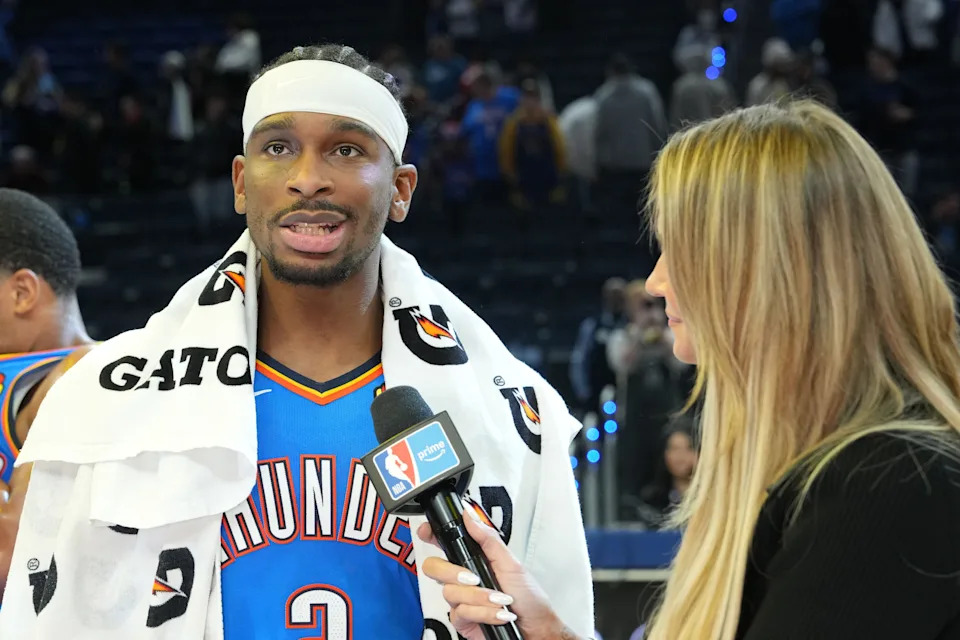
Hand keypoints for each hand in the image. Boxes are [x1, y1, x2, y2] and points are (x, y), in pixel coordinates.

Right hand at [417, 515, 579, 639]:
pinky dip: (482, 612)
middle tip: (474, 578)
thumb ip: (488, 539)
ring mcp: (461, 600)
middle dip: (454, 573)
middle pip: (434, 567)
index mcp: (473, 559)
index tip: (427, 531)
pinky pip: (459, 613)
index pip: (445, 543)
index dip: (431, 534)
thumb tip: (469, 515)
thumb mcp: (511, 562)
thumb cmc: (528, 597)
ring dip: (479, 597)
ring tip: (499, 600)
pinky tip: (497, 614)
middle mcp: (463, 578)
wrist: (536, 629)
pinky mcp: (462, 620)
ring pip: (449, 592)